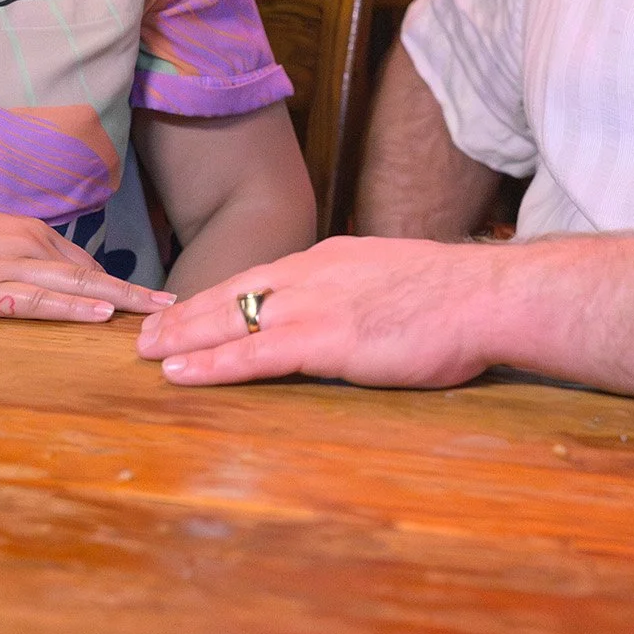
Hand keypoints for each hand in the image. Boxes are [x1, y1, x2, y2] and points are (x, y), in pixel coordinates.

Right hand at [0, 184, 173, 321]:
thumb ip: (10, 262)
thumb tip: (35, 283)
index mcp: (26, 232)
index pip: (84, 263)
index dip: (119, 284)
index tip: (154, 299)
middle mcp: (25, 242)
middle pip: (93, 272)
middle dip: (136, 292)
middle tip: (177, 308)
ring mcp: (5, 263)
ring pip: (76, 284)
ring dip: (120, 300)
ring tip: (159, 315)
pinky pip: (37, 299)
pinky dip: (73, 308)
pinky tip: (101, 315)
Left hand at [135, 236, 498, 387]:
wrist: (487, 296)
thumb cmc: (457, 297)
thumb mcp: (398, 280)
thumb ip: (365, 294)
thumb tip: (358, 311)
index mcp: (332, 259)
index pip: (262, 277)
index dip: (221, 295)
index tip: (192, 308)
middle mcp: (313, 274)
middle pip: (233, 293)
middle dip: (187, 314)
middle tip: (146, 332)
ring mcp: (316, 305)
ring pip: (231, 321)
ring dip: (184, 338)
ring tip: (146, 353)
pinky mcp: (325, 339)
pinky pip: (253, 354)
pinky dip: (211, 364)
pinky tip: (180, 374)